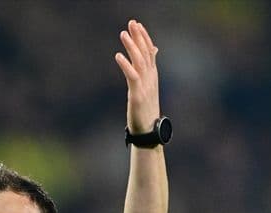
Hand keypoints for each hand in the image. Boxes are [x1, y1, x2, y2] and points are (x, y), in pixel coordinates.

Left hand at [114, 19, 160, 134]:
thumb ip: (148, 73)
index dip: (144, 37)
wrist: (149, 131)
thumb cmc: (146, 111)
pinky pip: (132, 76)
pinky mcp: (138, 95)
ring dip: (132, 46)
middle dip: (139, 37)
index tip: (137, 25)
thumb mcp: (148, 89)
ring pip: (140, 61)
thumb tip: (152, 59)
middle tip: (132, 22)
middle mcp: (151, 78)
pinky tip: (118, 55)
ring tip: (124, 34)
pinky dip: (125, 65)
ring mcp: (145, 86)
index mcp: (153, 76)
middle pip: (146, 53)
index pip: (150, 52)